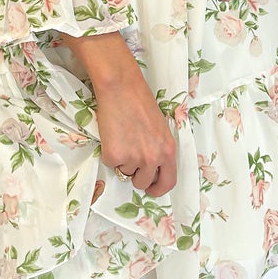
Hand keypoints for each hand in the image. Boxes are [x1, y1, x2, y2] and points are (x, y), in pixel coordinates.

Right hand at [95, 73, 176, 197]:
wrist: (121, 88)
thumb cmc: (140, 103)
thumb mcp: (160, 129)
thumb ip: (159, 149)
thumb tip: (150, 166)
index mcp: (168, 150)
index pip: (168, 182)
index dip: (159, 189)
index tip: (151, 189)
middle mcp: (153, 158)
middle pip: (143, 182)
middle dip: (136, 175)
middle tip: (130, 157)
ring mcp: (133, 159)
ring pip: (125, 173)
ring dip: (122, 162)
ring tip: (122, 138)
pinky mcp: (114, 156)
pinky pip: (110, 164)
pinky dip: (109, 153)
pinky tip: (113, 135)